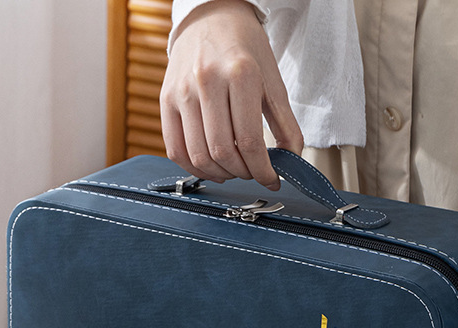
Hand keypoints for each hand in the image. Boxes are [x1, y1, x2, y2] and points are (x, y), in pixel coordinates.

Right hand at [160, 0, 303, 189]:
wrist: (211, 17)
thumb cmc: (244, 49)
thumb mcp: (272, 81)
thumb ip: (285, 124)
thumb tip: (292, 163)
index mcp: (240, 74)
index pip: (250, 140)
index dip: (263, 170)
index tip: (271, 180)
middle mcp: (207, 81)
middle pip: (223, 152)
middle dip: (242, 173)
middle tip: (252, 172)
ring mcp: (182, 92)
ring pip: (199, 155)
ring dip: (220, 174)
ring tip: (233, 170)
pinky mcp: (165, 100)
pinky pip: (176, 150)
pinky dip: (194, 168)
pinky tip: (210, 167)